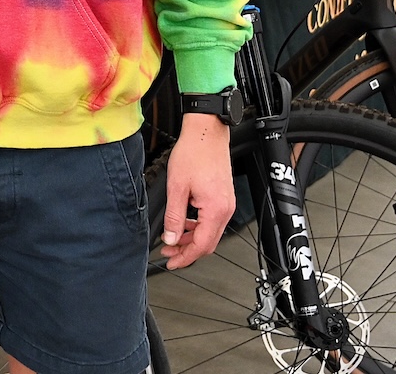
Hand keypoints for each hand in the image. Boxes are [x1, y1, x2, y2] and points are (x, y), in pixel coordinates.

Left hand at [160, 114, 234, 269]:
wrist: (206, 132)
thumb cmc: (193, 153)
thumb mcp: (176, 187)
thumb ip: (174, 217)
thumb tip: (171, 239)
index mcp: (215, 209)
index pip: (202, 245)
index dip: (185, 257)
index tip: (171, 262)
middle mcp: (225, 209)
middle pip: (208, 243)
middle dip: (187, 251)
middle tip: (168, 253)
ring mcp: (226, 203)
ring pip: (210, 232)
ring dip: (191, 239)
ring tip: (172, 239)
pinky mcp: (223, 197)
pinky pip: (212, 220)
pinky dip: (197, 226)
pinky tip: (183, 223)